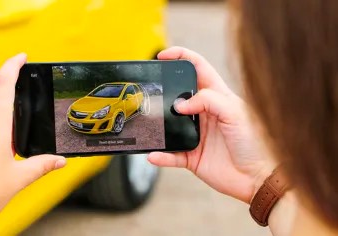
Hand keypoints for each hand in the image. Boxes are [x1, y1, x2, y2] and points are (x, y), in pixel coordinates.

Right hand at [148, 47, 274, 202]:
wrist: (259, 178)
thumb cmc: (256, 142)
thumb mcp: (235, 112)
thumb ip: (209, 101)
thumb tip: (180, 105)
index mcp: (217, 97)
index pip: (197, 68)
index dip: (180, 57)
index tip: (163, 56)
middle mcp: (204, 113)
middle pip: (177, 95)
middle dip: (163, 90)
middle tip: (151, 90)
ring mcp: (196, 135)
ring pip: (170, 125)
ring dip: (158, 125)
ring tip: (149, 123)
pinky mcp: (191, 157)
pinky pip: (171, 155)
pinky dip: (161, 156)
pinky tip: (154, 155)